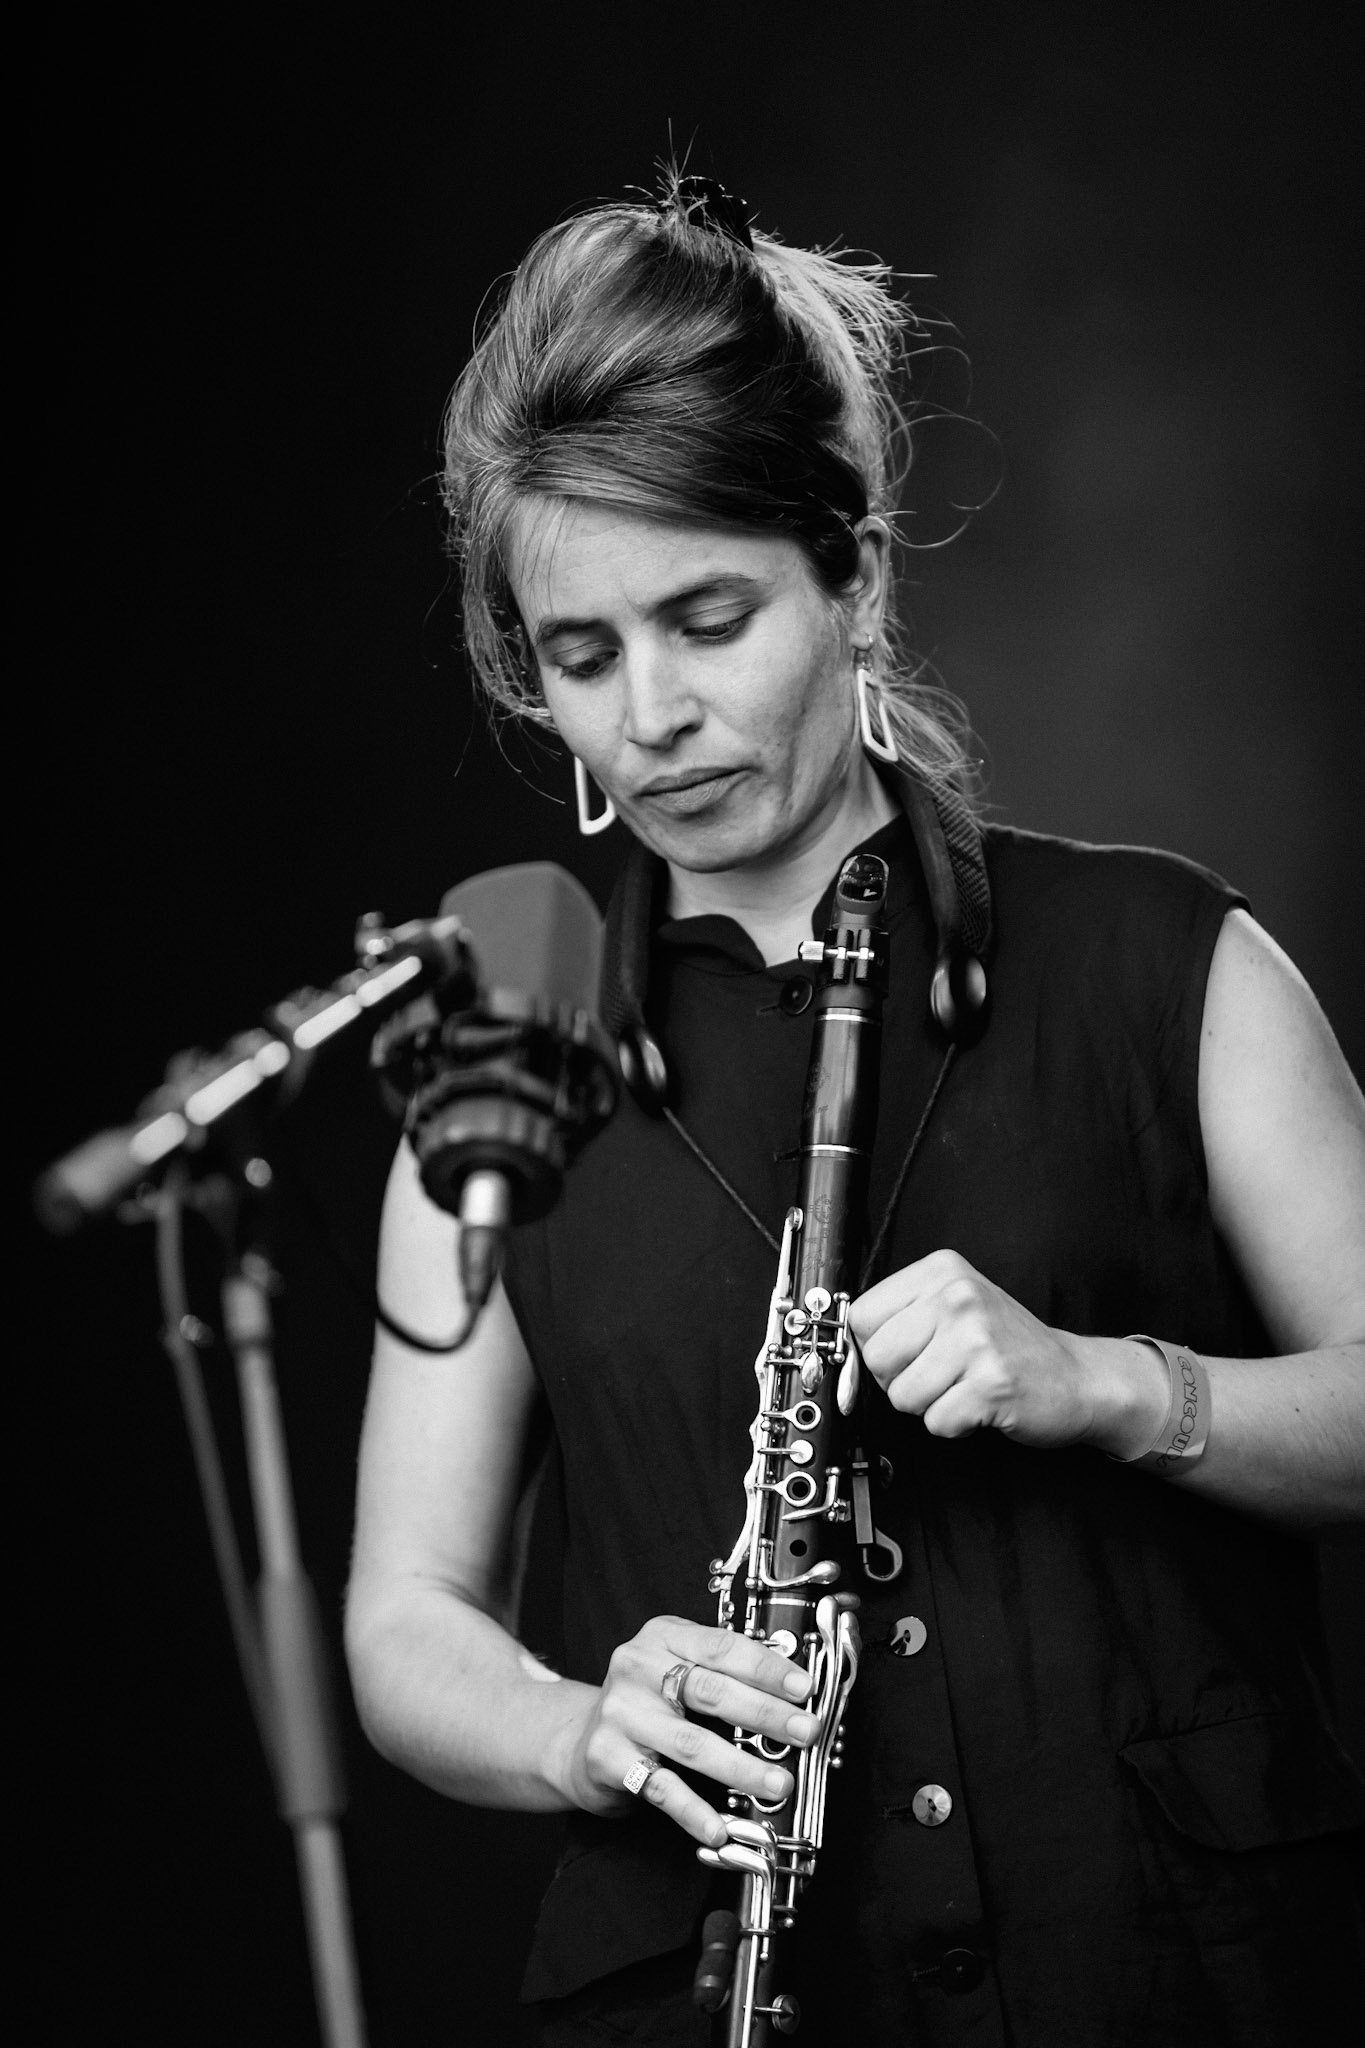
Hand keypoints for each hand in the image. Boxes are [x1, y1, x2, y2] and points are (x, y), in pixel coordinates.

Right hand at [555, 1615, 817, 1847]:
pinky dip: (694, 1811)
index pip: (721, 1647)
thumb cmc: (648, 1701)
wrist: (581, 1739)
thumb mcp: (678, 1667)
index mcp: (662, 1636)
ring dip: (741, 1766)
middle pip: (711, 1691)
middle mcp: (637, 1667)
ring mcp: (621, 1713)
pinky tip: (719, 1827)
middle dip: (766, 1714)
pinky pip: (661, 1788)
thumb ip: (723, 1672)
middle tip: (805, 1732)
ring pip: (691, 1743)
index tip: (804, 1688)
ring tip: (777, 1783)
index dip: (767, 1668)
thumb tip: (794, 1694)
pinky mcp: (609, 1758)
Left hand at [850, 1250, 1165, 1452]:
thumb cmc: (1008, 1346)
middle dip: (901, 1380)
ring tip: (963, 1386)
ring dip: (930, 1404)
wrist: (1076, 1377)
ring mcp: (976, 1339)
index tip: (908, 1352)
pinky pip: (936, 1421)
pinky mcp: (991, 1383)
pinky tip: (981, 1404)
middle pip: (876, 1358)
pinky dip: (954, 1425)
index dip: (877, 1346)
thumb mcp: (953, 1307)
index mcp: (942, 1271)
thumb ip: (900, 1317)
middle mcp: (958, 1297)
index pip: (861, 1315)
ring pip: (902, 1395)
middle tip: (942, 1374)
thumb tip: (839, 1350)